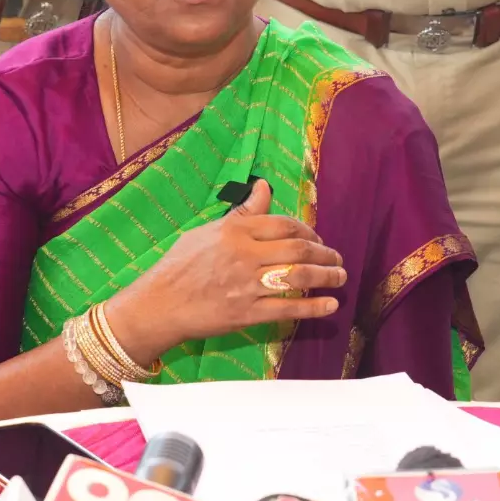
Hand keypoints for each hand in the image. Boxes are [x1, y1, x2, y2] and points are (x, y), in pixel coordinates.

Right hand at [106, 180, 344, 362]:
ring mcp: (247, 284)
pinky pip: (288, 309)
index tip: (318, 238)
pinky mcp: (247, 313)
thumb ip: (242, 212)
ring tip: (340, 277)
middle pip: (298, 248)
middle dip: (325, 253)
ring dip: (326, 276)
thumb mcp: (208, 231)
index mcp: (234, 230)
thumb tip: (264, 187)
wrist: (159, 304)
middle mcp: (244, 254)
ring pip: (298, 276)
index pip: (283, 224)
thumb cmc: (179, 265)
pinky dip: (313, 307)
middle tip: (337, 258)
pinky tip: (330, 305)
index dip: (308, 230)